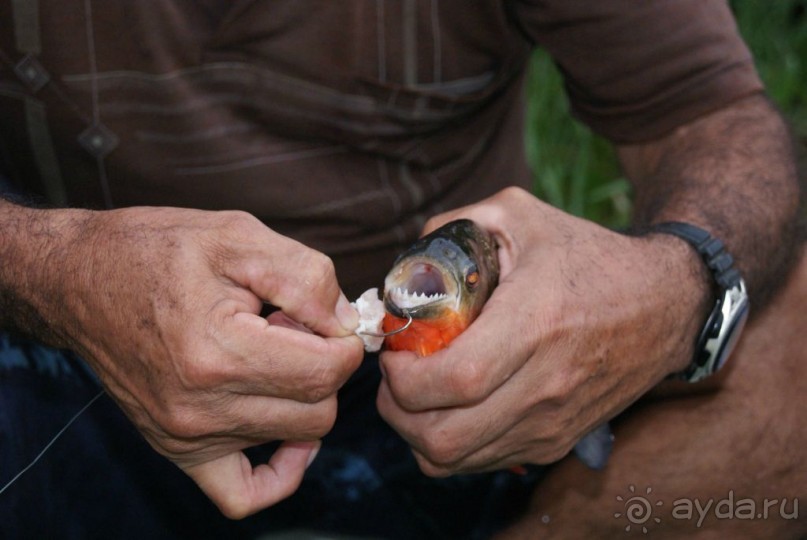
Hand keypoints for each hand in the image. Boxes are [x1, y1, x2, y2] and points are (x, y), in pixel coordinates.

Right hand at [32, 207, 362, 516]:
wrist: (80, 279)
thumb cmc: (158, 251)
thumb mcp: (239, 237)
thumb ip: (307, 278)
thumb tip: (347, 324)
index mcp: (219, 352)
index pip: (327, 372)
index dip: (344, 341)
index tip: (326, 317)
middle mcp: (200, 407)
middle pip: (318, 409)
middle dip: (323, 365)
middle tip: (290, 328)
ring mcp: (185, 436)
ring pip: (294, 435)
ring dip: (299, 395)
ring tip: (265, 353)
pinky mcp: (176, 449)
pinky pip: (243, 494)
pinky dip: (279, 470)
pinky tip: (286, 430)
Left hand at [377, 187, 708, 475]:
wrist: (665, 304)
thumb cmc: (590, 256)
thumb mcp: (521, 214)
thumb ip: (454, 225)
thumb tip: (406, 259)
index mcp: (535, 322)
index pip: (453, 379)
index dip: (404, 377)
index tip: (394, 352)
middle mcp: (546, 383)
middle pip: (445, 436)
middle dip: (397, 412)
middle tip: (396, 377)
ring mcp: (553, 421)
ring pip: (457, 459)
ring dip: (417, 432)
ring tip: (416, 395)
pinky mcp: (558, 440)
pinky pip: (484, 463)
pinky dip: (451, 445)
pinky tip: (450, 409)